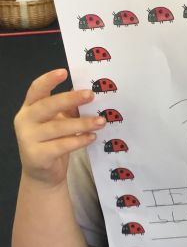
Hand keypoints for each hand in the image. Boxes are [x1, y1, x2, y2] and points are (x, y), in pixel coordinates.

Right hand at [14, 69, 105, 187]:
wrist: (42, 174)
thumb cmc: (52, 141)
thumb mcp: (59, 122)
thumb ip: (69, 108)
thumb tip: (88, 92)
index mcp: (30, 108)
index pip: (36, 90)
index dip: (48, 80)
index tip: (64, 72)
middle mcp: (25, 121)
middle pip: (47, 106)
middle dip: (70, 99)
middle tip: (91, 95)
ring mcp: (28, 139)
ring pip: (57, 127)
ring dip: (82, 123)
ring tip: (101, 121)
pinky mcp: (37, 156)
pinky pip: (61, 146)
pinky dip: (79, 140)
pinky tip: (92, 137)